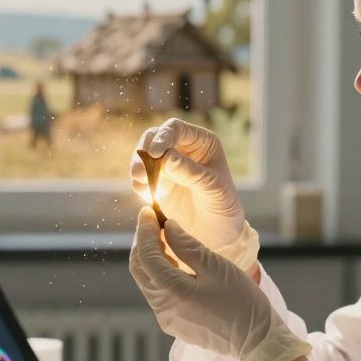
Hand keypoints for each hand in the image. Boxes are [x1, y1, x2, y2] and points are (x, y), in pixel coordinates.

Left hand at [130, 207, 309, 360]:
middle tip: (153, 223)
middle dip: (143, 244)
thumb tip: (167, 226)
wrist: (257, 341)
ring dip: (152, 260)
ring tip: (165, 240)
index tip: (148, 212)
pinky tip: (176, 265)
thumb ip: (187, 245)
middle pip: (140, 270)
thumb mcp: (216, 267)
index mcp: (172, 292)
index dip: (144, 231)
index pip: (146, 256)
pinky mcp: (175, 325)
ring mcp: (167, 319)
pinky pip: (159, 295)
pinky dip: (161, 276)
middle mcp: (163, 308)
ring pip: (148, 283)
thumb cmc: (242, 301)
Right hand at [131, 118, 245, 254]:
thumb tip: (166, 156)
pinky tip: (146, 195)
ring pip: (143, 156)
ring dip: (138, 167)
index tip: (155, 153)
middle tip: (139, 171)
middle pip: (153, 137)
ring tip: (140, 181)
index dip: (163, 136)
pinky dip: (138, 183)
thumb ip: (189, 172)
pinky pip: (140, 177)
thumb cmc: (222, 205)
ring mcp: (167, 165)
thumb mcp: (211, 187)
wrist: (217, 232)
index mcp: (201, 142)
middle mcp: (182, 148)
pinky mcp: (156, 183)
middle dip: (144, 151)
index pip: (176, 128)